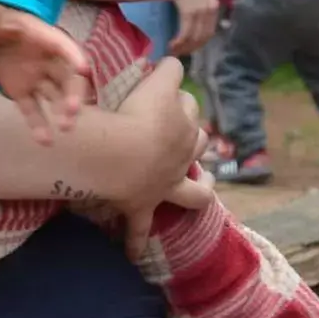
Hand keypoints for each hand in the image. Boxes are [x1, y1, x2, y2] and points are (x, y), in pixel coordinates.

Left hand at [0, 3, 89, 144]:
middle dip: (73, 92)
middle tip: (74, 110)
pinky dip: (39, 125)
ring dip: (63, 111)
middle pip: (67, 77)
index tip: (83, 69)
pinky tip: (45, 142)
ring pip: (56, 96)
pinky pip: (33, 109)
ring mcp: (35, 78)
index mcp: (41, 36)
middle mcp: (46, 60)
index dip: (74, 55)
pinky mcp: (21, 92)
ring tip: (66, 128)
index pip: (62, 45)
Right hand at [107, 59, 212, 260]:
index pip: (185, 100)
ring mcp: (164, 186)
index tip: (163, 82)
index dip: (174, 91)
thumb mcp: (155, 83)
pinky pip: (139, 229)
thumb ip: (168, 70)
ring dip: (197, 185)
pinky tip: (133, 255)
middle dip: (193, 135)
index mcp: (181, 124)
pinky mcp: (141, 207)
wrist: (120, 156)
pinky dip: (135, 242)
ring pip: (193, 190)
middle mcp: (179, 156)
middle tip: (181, 131)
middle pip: (196, 141)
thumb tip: (174, 62)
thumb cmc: (133, 115)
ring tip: (197, 181)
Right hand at [168, 0, 219, 54]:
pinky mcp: (190, 8)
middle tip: (176, 54)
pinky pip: (186, 32)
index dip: (197, 45)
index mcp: (212, 6)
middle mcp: (210, 8)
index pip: (208, 33)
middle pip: (203, 38)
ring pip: (195, 37)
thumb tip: (183, 18)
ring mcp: (201, 9)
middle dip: (190, 49)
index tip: (184, 50)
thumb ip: (192, 4)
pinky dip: (179, 42)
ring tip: (172, 50)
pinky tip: (171, 44)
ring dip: (183, 48)